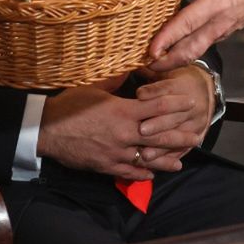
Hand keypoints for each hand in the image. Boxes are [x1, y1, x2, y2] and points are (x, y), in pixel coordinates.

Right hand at [37, 85, 199, 177]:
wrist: (47, 129)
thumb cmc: (69, 105)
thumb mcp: (94, 89)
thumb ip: (114, 83)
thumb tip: (127, 69)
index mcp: (124, 112)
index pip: (158, 108)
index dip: (176, 105)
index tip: (190, 104)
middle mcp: (125, 134)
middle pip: (160, 136)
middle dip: (180, 137)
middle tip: (197, 137)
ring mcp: (117, 153)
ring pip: (148, 159)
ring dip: (166, 161)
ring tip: (180, 163)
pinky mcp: (106, 165)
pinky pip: (129, 172)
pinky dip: (142, 174)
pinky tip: (151, 175)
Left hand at [131, 64, 213, 162]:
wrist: (207, 89)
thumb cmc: (179, 80)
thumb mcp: (169, 71)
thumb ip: (151, 71)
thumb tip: (132, 63)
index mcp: (181, 86)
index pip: (166, 88)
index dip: (152, 91)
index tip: (139, 94)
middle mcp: (190, 106)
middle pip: (172, 116)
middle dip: (157, 124)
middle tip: (141, 130)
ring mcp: (195, 123)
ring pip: (177, 136)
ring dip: (161, 147)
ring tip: (145, 155)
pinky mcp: (197, 135)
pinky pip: (183, 149)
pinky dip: (170, 157)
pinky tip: (157, 165)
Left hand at [147, 0, 243, 71]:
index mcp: (215, 3)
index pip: (187, 24)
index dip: (168, 37)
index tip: (151, 50)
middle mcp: (219, 23)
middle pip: (191, 50)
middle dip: (169, 62)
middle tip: (147, 67)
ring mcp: (223, 31)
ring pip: (198, 50)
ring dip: (177, 59)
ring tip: (156, 63)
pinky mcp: (225, 33)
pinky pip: (205, 45)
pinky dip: (189, 51)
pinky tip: (176, 48)